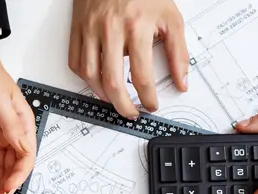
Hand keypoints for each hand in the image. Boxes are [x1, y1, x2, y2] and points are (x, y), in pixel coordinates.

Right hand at [69, 0, 188, 117]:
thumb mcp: (170, 17)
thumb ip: (179, 52)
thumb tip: (182, 81)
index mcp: (136, 27)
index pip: (141, 75)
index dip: (147, 97)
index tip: (151, 104)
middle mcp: (110, 29)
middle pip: (112, 82)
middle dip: (123, 105)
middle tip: (132, 112)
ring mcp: (90, 29)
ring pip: (90, 76)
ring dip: (103, 95)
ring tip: (115, 99)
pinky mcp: (77, 28)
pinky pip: (75, 62)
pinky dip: (86, 78)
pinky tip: (98, 80)